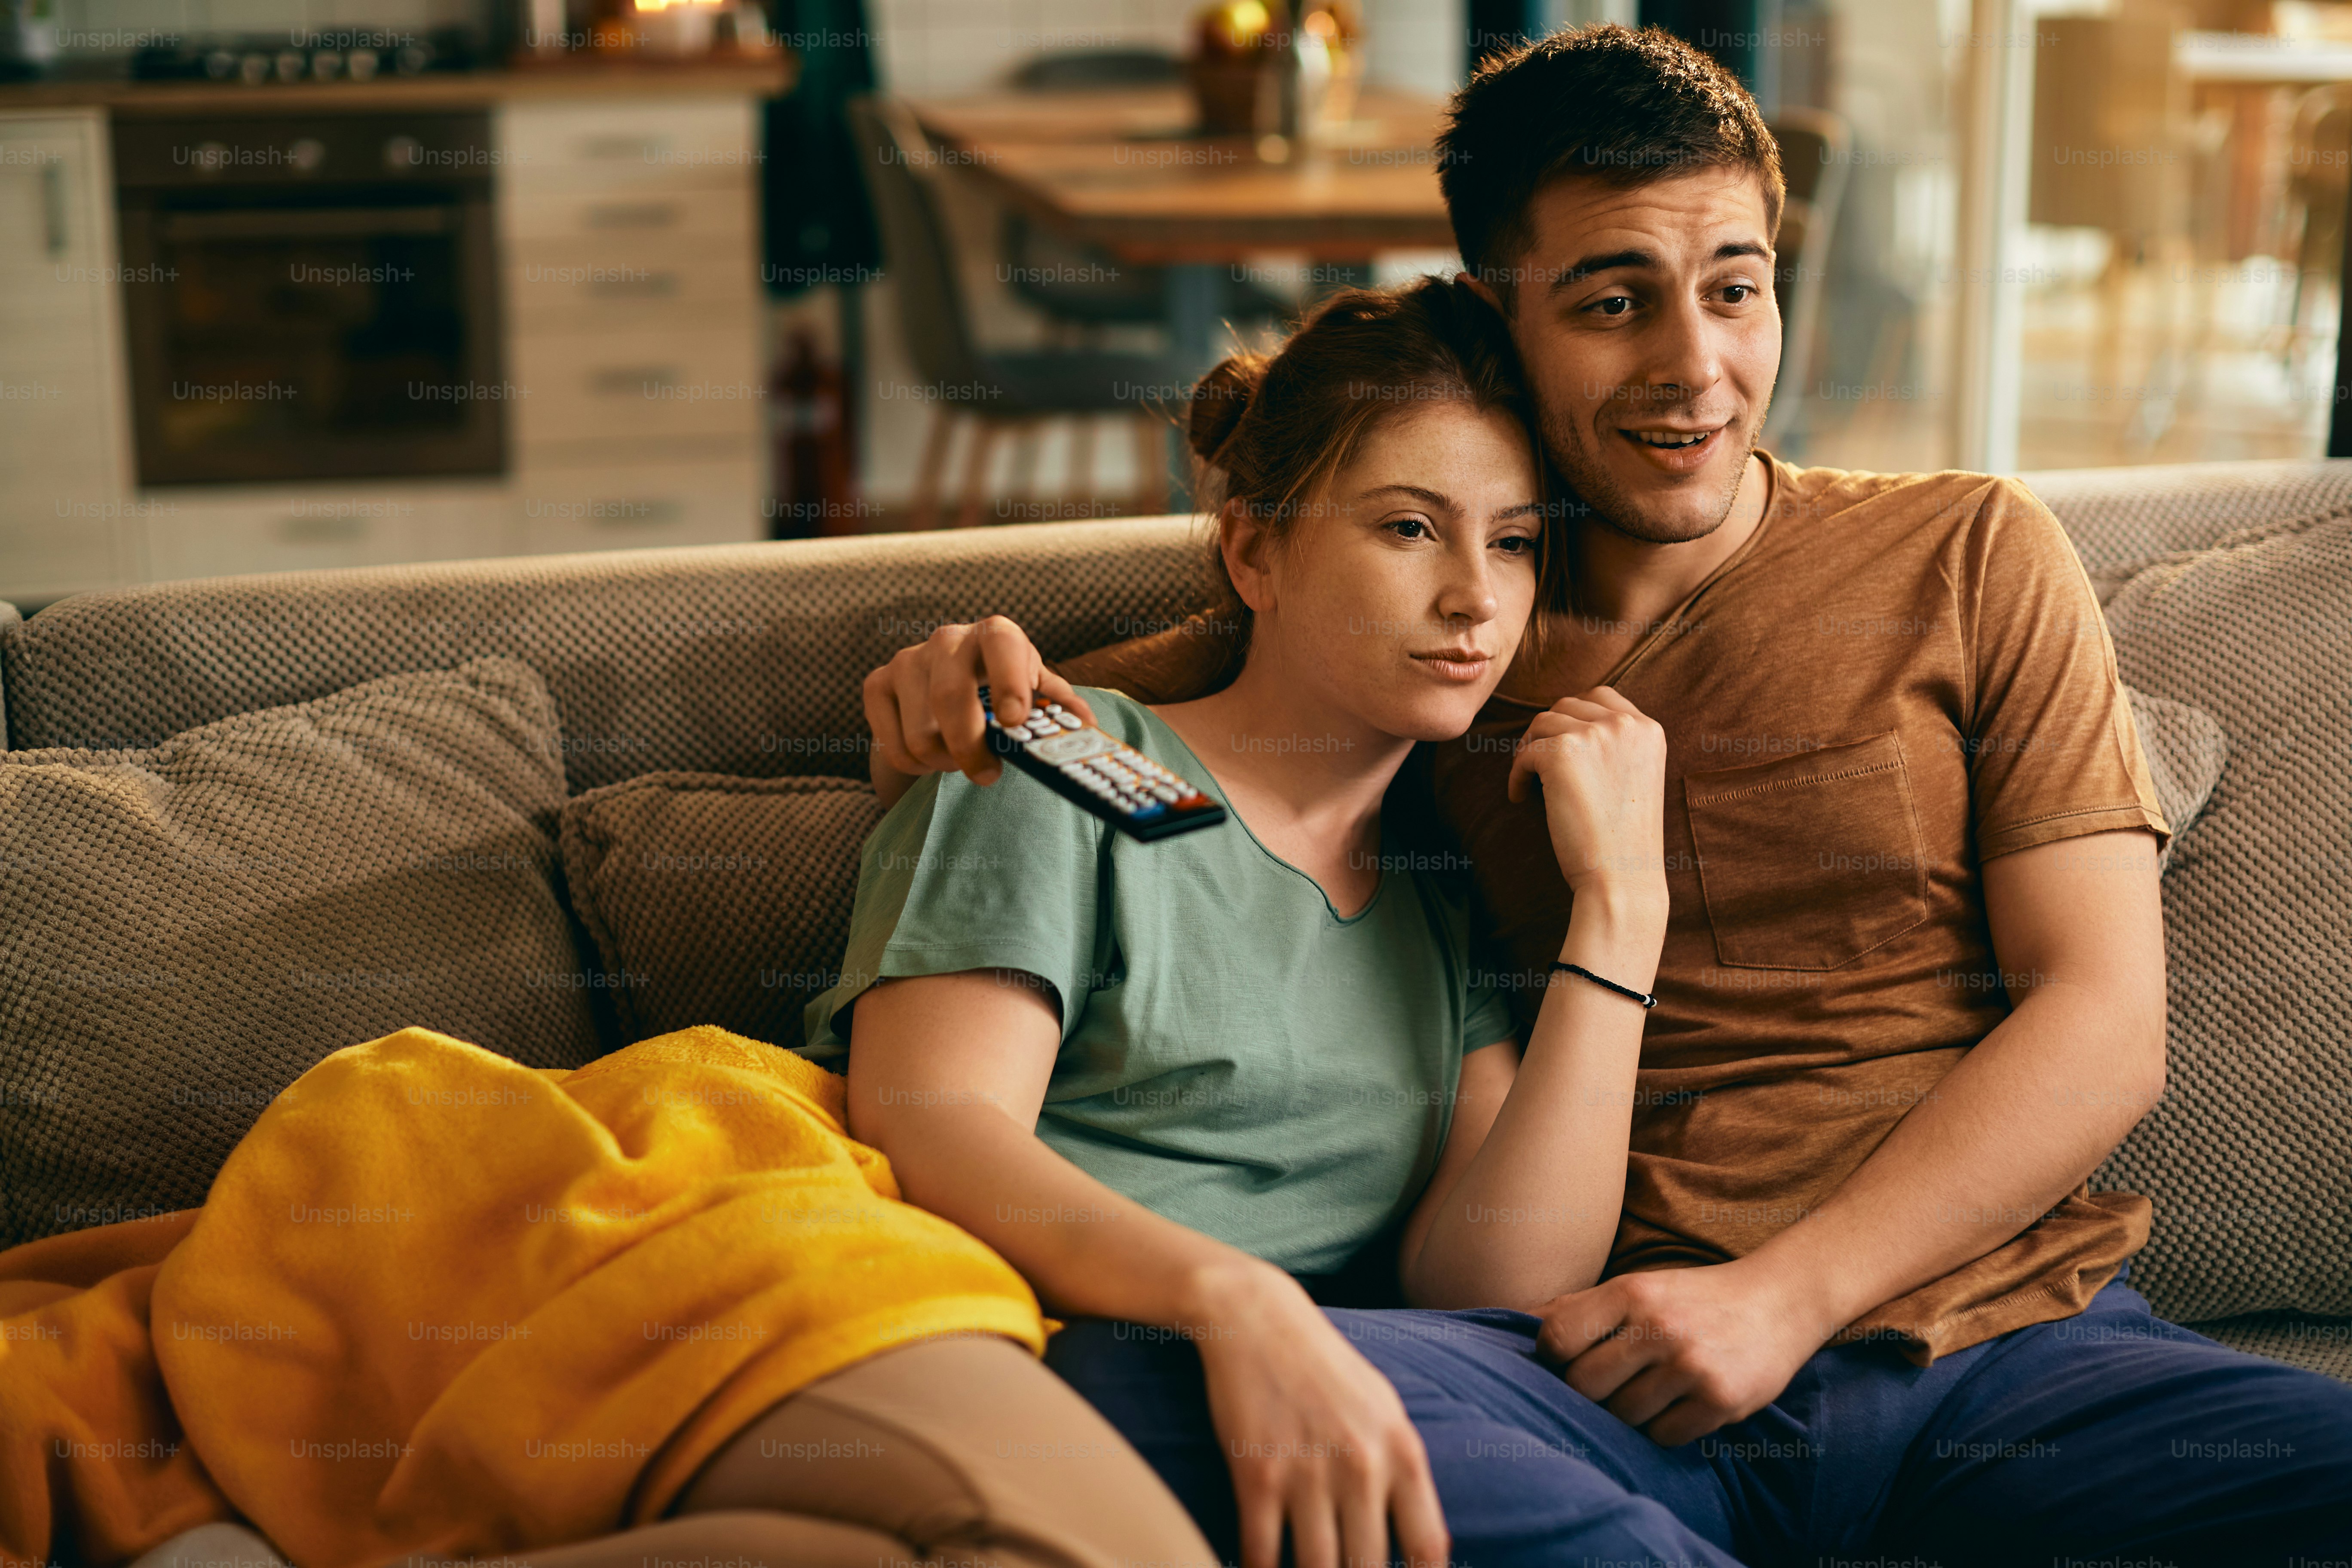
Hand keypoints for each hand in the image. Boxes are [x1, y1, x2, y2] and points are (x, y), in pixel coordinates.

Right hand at [863, 616, 1095, 788]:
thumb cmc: (1004, 688)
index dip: (1009, 683)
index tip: (1014, 722)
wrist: (948, 681)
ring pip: (921, 733)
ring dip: (944, 761)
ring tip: (961, 757)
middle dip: (970, 747)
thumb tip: (1086, 727)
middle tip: (988, 775)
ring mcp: (908, 659)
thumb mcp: (1037, 693)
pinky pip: (892, 745)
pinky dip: (915, 765)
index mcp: (997, 634)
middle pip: (950, 699)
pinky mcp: (877, 683)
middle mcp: (949, 638)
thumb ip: (1061, 708)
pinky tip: (932, 753)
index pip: (1002, 646)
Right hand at [1191, 1264, 1448, 1567]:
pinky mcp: (1256, 1474)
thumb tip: (1427, 1544)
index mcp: (1401, 1451)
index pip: (1427, 1547)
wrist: (1258, 1318)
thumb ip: (1405, 1471)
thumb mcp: (1384, 1409)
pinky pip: (1261, 1553)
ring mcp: (1307, 1471)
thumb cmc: (1326, 1367)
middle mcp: (1361, 1466)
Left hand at [1504, 687, 1666, 901]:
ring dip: (1529, 749)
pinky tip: (1521, 798)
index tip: (1562, 744)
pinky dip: (1516, 774)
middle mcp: (1626, 724)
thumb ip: (1615, 747)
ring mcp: (1594, 735)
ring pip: (1542, 723)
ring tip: (1529, 781)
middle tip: (1538, 762)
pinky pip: (1525, 753)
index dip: (1575, 717)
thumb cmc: (1624, 840)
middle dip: (1549, 731)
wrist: (1622, 877)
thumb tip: (1567, 725)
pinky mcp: (1562, 753)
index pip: (1602, 697)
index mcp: (1648, 729)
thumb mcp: (1635, 778)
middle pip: (1568, 704)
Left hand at [1533, 1258, 1839, 1445]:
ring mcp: (1691, 1366)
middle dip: (1588, 1393)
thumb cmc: (1693, 1298)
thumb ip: (1579, 1307)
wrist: (1780, 1300)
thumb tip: (1515, 1322)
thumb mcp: (1638, 1286)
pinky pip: (1663, 1436)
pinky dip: (1662, 1429)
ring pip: (1622, 1416)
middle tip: (1609, 1385)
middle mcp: (1660, 1327)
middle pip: (1584, 1386)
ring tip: (1647, 1391)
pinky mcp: (1720, 1400)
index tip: (1566, 1360)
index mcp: (1632, 1292)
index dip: (1551, 1357)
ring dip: (1627, 1413)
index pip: (1557, 1337)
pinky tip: (1677, 1406)